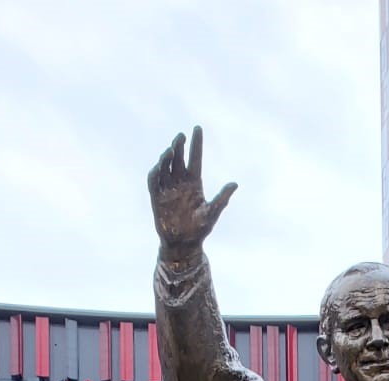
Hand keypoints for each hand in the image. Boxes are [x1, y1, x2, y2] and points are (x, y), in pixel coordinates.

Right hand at [148, 126, 236, 263]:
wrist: (183, 244)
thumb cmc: (200, 230)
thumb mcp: (212, 213)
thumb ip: (222, 198)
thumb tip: (235, 184)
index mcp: (195, 182)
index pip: (195, 157)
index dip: (196, 143)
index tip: (197, 129)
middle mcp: (180, 181)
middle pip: (178, 158)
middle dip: (179, 146)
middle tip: (181, 137)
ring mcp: (168, 188)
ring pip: (165, 166)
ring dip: (167, 157)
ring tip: (170, 151)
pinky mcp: (156, 197)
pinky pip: (154, 181)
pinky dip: (155, 173)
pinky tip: (159, 167)